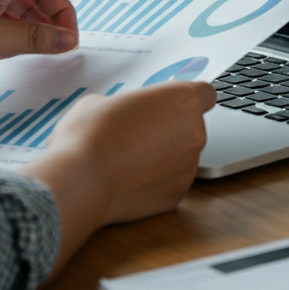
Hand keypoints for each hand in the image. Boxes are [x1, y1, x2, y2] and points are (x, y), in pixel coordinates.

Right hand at [24, 81, 215, 272]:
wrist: (82, 181)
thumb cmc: (91, 135)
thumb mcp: (102, 101)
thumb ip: (127, 104)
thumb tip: (123, 113)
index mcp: (182, 100)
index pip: (206, 93)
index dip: (190, 99)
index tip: (174, 103)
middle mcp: (195, 133)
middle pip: (192, 127)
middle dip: (170, 129)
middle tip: (139, 131)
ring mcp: (189, 167)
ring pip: (182, 156)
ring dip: (164, 156)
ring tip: (129, 158)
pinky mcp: (177, 196)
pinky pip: (171, 182)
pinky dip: (157, 180)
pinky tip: (130, 178)